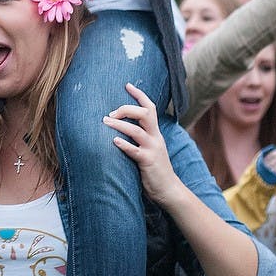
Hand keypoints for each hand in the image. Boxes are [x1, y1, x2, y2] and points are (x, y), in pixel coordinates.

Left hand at [103, 83, 180, 207]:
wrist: (169, 190)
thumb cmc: (155, 169)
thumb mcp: (151, 148)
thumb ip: (141, 137)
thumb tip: (122, 127)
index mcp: (155, 133)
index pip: (150, 108)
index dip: (140, 95)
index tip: (127, 85)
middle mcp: (155, 138)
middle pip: (145, 114)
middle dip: (126, 109)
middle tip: (110, 112)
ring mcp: (152, 149)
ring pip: (137, 131)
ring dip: (120, 125)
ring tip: (105, 121)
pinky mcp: (148, 162)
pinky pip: (135, 151)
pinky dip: (124, 144)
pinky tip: (114, 141)